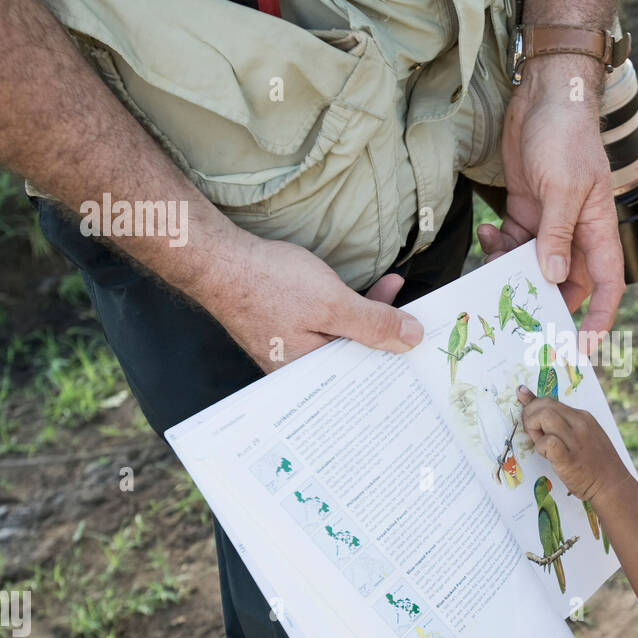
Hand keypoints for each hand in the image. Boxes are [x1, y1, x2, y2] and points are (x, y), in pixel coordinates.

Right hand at [195, 230, 422, 372]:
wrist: (216, 259)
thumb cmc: (269, 283)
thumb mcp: (333, 304)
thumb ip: (374, 324)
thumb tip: (413, 340)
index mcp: (309, 376)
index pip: (363, 378)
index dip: (394, 360)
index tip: (421, 343)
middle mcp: (297, 372)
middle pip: (354, 358)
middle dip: (385, 332)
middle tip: (413, 309)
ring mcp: (288, 351)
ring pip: (340, 339)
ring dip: (368, 313)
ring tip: (392, 286)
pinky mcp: (283, 330)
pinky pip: (324, 327)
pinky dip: (345, 309)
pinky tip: (358, 292)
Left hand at [479, 55, 624, 348]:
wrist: (545, 96)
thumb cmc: (565, 137)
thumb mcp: (562, 187)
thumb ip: (556, 234)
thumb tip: (551, 276)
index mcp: (598, 231)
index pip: (607, 288)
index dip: (598, 321)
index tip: (582, 349)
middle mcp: (576, 234)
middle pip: (565, 285)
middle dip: (542, 306)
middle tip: (517, 327)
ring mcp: (550, 224)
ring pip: (532, 269)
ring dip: (510, 276)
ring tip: (490, 275)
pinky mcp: (525, 212)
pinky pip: (512, 246)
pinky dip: (497, 249)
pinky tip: (487, 238)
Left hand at [517, 386, 626, 502]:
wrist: (612, 485)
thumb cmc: (596, 464)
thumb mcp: (586, 436)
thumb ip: (565, 425)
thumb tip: (541, 413)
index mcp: (583, 417)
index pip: (551, 401)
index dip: (533, 404)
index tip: (522, 398)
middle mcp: (580, 424)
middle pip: (545, 405)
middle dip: (530, 416)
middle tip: (533, 434)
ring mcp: (575, 440)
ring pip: (544, 417)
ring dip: (534, 429)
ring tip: (540, 444)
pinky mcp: (569, 459)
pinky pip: (548, 442)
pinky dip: (541, 447)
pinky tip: (547, 455)